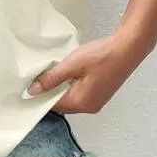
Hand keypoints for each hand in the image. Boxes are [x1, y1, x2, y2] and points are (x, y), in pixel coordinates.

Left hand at [22, 31, 151, 114]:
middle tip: (41, 75)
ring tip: (55, 71)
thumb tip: (33, 91)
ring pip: (70, 99)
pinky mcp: (100, 94)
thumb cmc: (102, 55)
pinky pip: (79, 94)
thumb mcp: (72, 64)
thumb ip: (52, 78)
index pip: (52, 106)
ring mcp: (96, 102)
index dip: (40, 95)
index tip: (29, 84)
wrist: (127, 48)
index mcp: (80, 103)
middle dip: (50, 91)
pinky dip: (71, 86)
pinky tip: (69, 73)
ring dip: (61, 87)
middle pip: (61, 104)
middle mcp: (89, 107)